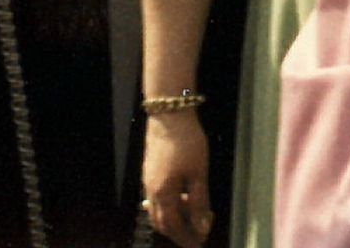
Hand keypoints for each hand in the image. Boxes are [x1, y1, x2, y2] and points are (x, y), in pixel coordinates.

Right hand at [143, 112, 212, 245]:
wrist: (169, 114)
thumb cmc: (186, 142)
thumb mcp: (199, 173)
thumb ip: (199, 202)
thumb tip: (201, 227)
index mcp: (163, 194)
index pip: (173, 227)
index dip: (185, 238)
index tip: (198, 244)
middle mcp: (152, 190)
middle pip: (162, 223)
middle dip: (179, 232)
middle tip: (197, 234)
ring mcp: (148, 180)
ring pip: (158, 210)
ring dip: (175, 218)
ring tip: (193, 216)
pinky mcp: (150, 171)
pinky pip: (157, 198)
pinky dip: (170, 205)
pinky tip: (182, 198)